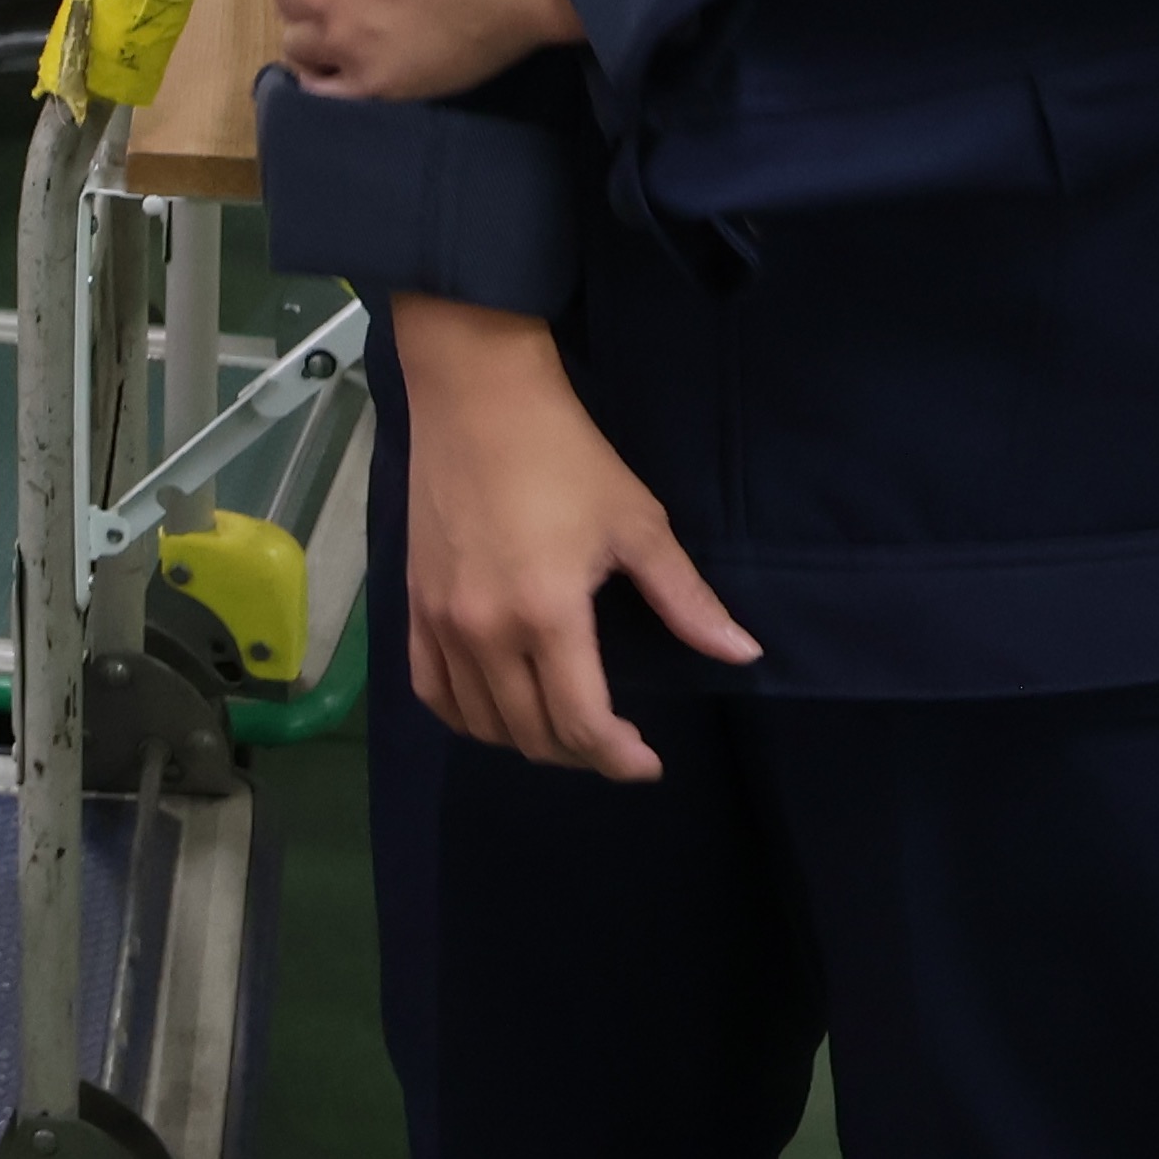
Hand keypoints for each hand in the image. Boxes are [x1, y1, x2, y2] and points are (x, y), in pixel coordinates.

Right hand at [393, 297, 757, 775]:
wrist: (477, 398)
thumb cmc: (565, 455)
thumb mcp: (637, 524)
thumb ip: (685, 599)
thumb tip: (744, 653)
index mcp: (546, 614)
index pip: (582, 724)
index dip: (621, 759)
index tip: (650, 759)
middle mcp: (485, 631)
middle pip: (531, 735)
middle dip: (582, 754)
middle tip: (616, 741)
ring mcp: (441, 620)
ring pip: (480, 723)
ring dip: (527, 741)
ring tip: (564, 726)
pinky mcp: (413, 603)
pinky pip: (430, 688)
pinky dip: (465, 716)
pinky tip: (496, 709)